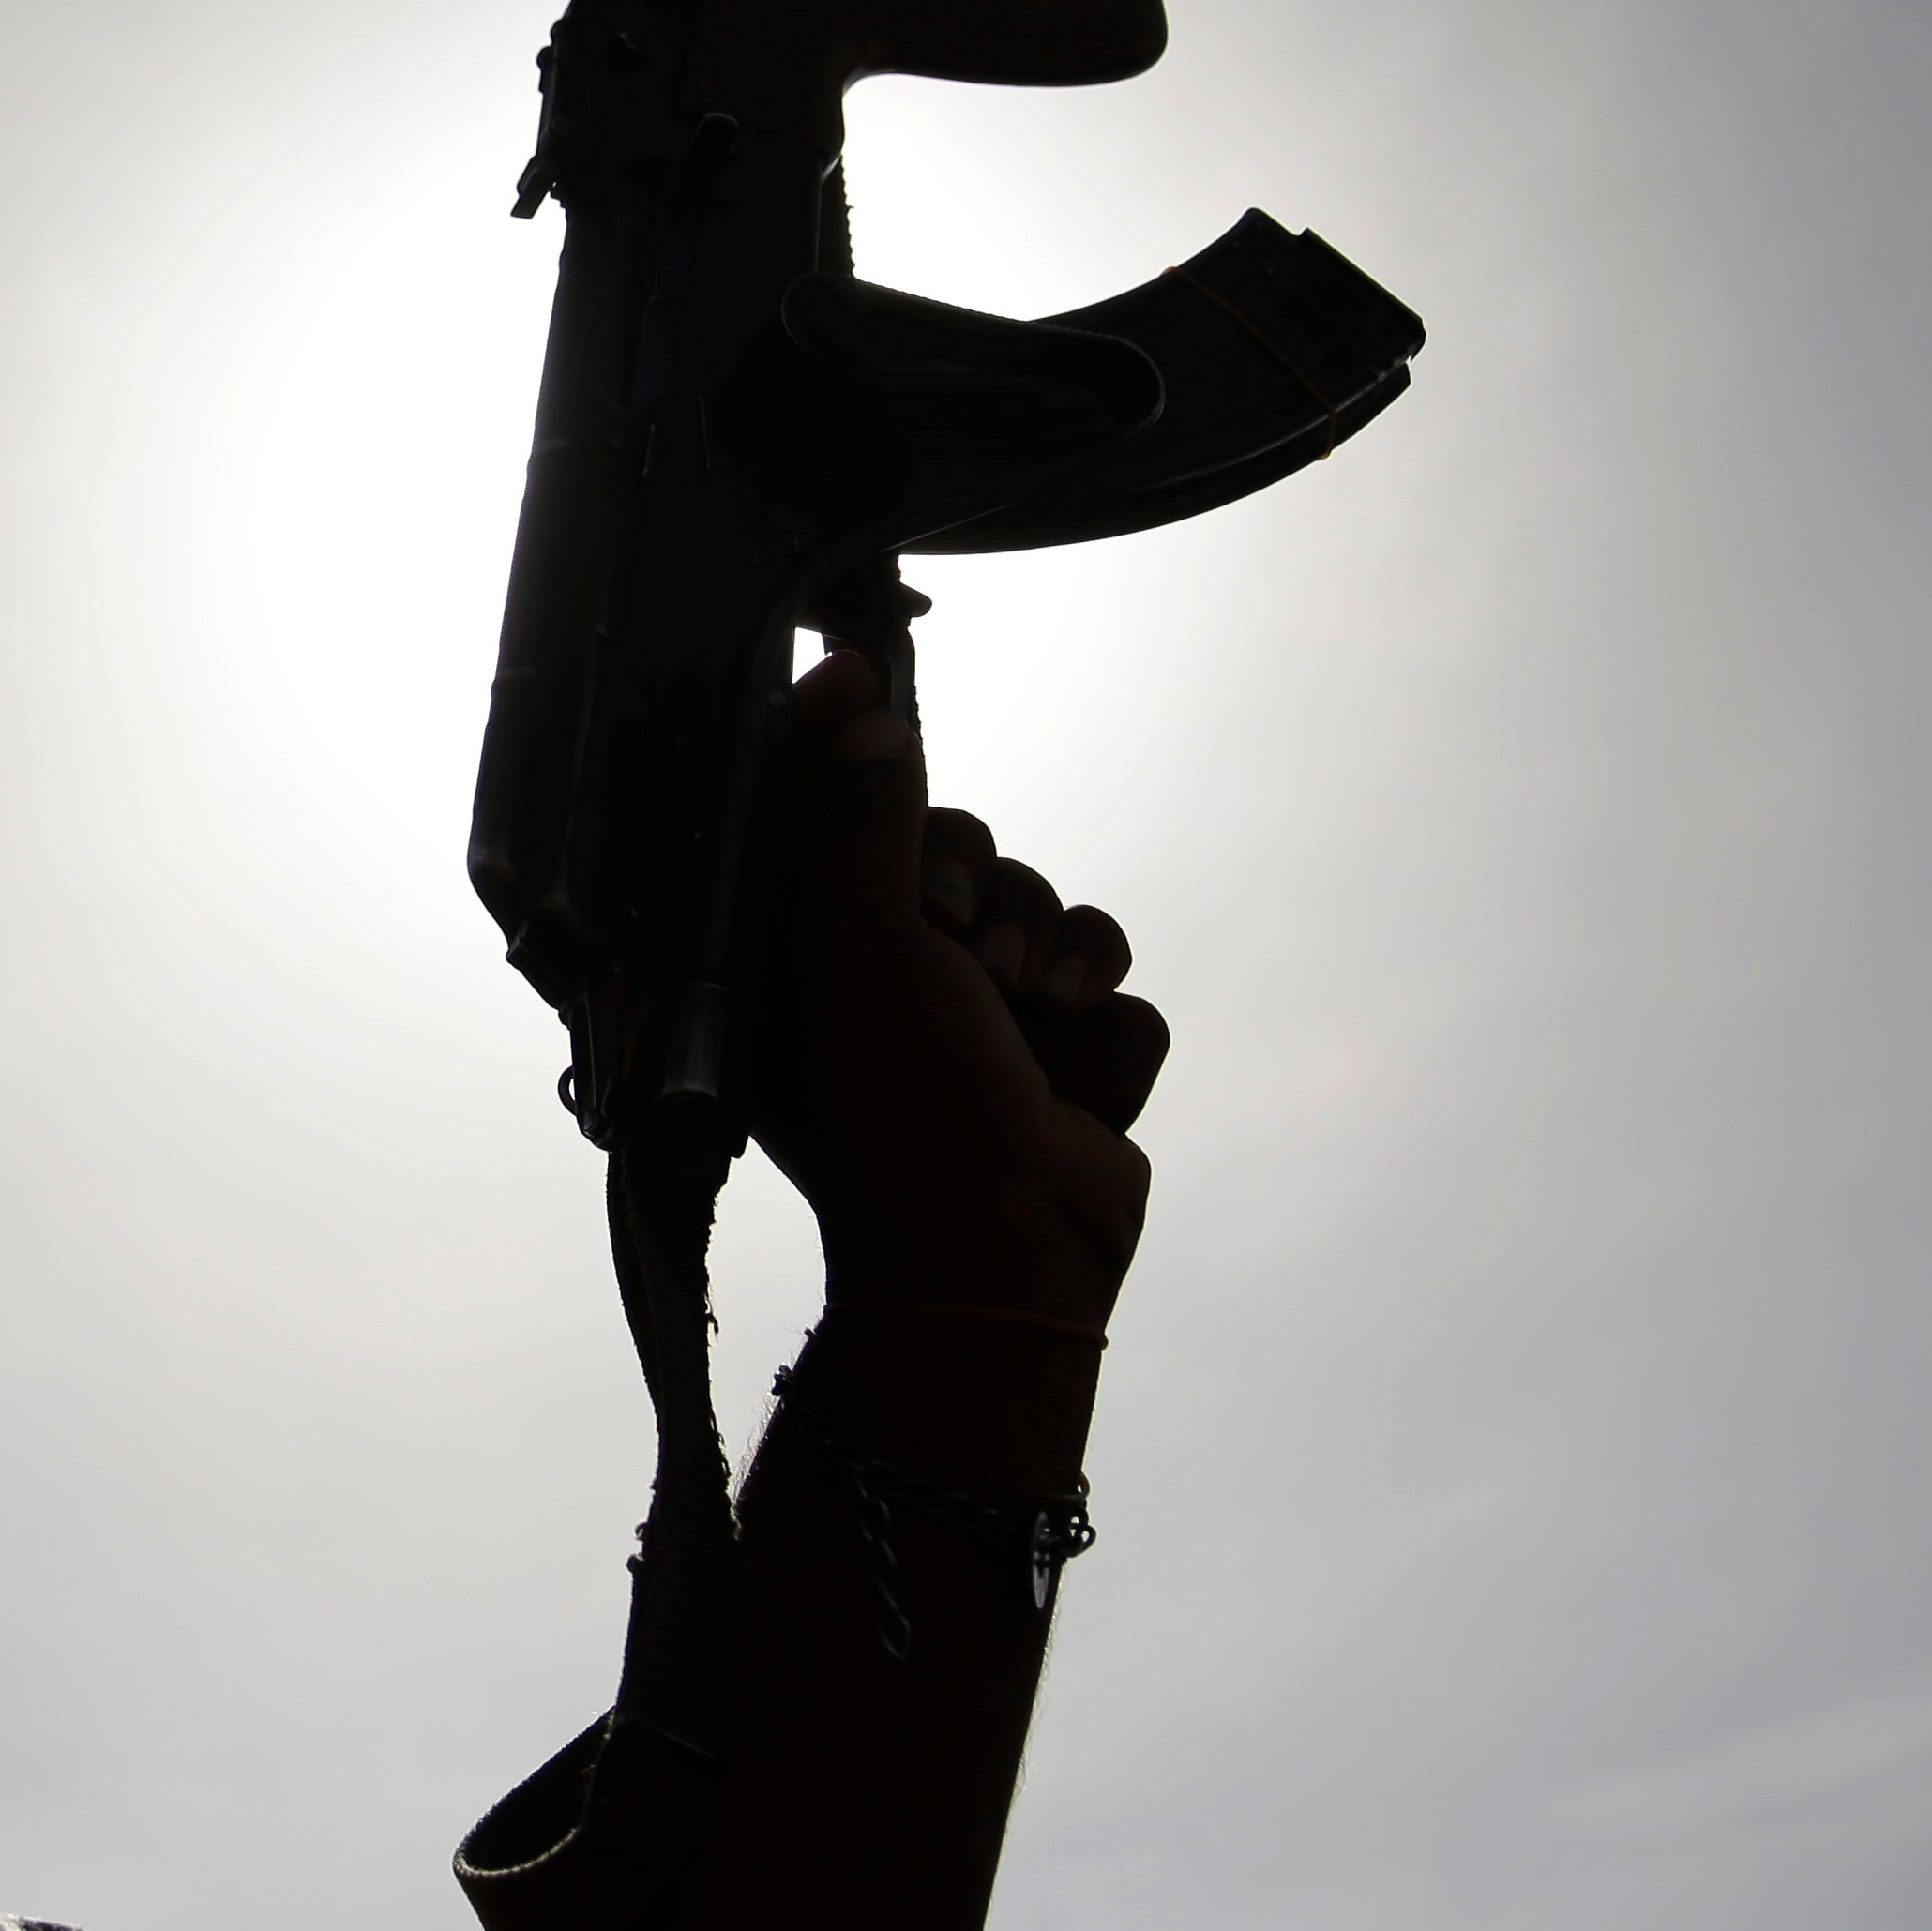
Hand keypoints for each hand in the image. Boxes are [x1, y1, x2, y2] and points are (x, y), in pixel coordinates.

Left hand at [741, 616, 1161, 1327]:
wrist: (1003, 1256)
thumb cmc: (903, 1103)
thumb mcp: (855, 943)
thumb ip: (858, 819)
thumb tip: (860, 713)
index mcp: (811, 956)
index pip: (827, 811)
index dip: (844, 737)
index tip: (865, 674)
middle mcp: (895, 980)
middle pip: (970, 849)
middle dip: (987, 891)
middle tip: (964, 951)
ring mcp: (994, 1024)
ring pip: (1058, 913)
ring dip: (1058, 962)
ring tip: (1028, 1023)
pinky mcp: (1074, 1065)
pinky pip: (1120, 995)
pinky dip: (1106, 1038)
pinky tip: (1074, 1090)